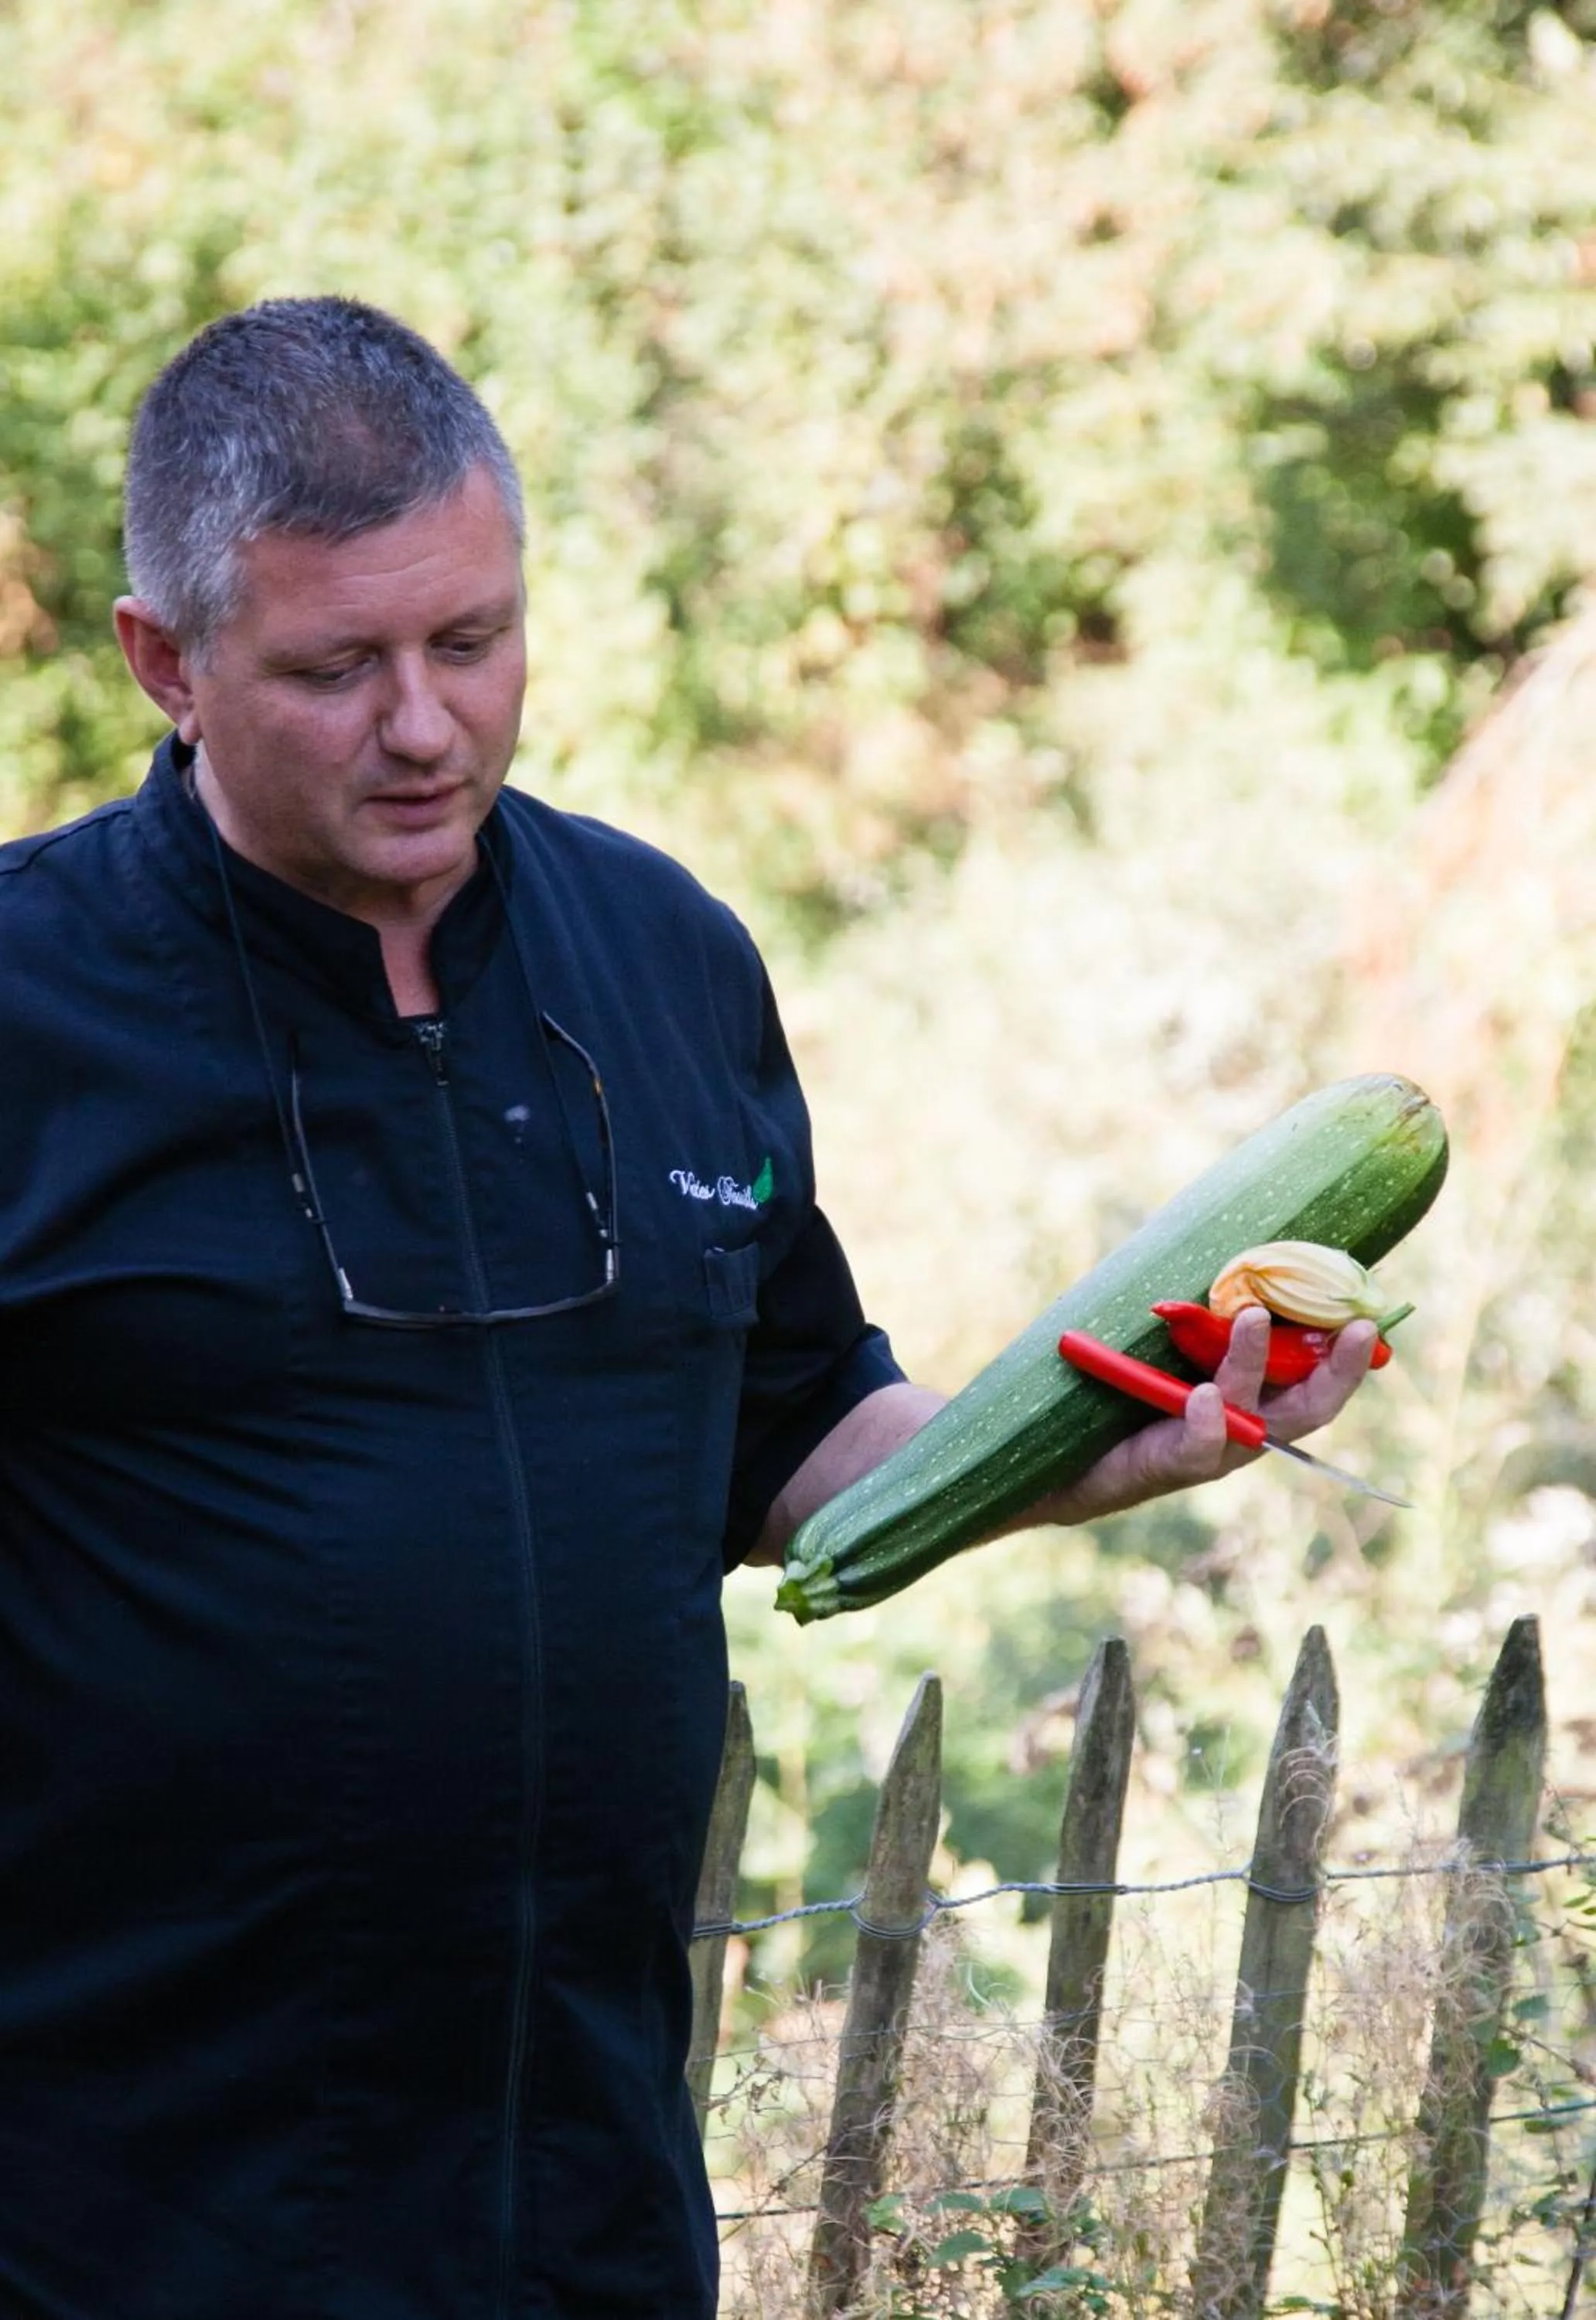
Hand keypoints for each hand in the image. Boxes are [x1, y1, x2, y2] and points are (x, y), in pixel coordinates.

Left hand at [1021, 1305, 1377, 1528]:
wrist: (1065, 1461)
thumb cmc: (1120, 1395)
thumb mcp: (1169, 1349)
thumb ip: (1199, 1315)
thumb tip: (1222, 1245)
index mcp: (1256, 1401)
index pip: (1317, 1381)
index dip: (1351, 1357)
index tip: (1372, 1318)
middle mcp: (1245, 1431)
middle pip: (1308, 1408)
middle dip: (1339, 1370)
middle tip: (1358, 1328)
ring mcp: (1211, 1452)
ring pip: (1251, 1414)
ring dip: (1253, 1362)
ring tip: (1252, 1317)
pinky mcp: (1170, 1465)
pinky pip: (1198, 1446)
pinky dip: (1207, 1420)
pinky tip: (1206, 1395)